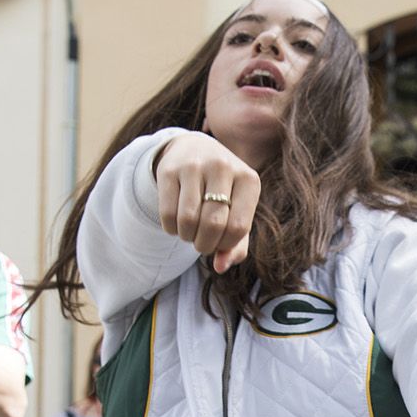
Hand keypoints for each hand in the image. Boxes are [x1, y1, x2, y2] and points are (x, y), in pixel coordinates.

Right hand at [156, 133, 261, 273]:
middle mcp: (223, 167)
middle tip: (202, 242)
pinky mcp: (168, 170)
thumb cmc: (223, 191)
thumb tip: (220, 267)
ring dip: (187, 237)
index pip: (238, 228)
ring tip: (190, 233)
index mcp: (249, 180)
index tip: (220, 242)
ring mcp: (194, 165)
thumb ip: (236, 245)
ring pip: (188, 220)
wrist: (195, 149)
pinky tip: (176, 224)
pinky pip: (168, 214)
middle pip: (213, 224)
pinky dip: (171, 229)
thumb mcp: (237, 212)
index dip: (225, 245)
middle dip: (205, 244)